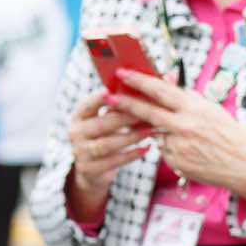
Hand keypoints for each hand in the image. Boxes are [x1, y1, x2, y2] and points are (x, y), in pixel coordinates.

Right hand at [65, 90, 151, 218]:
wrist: (93, 168)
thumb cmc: (109, 133)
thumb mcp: (112, 116)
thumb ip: (133, 98)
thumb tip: (170, 75)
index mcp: (80, 115)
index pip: (88, 105)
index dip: (99, 99)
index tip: (114, 92)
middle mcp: (76, 132)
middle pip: (101, 124)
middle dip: (125, 118)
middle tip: (147, 113)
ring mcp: (81, 152)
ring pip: (107, 144)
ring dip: (130, 137)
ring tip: (150, 130)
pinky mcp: (89, 169)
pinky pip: (113, 161)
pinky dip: (131, 155)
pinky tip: (146, 148)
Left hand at [106, 69, 245, 199]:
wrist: (244, 163)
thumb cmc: (227, 132)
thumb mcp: (209, 108)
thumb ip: (185, 96)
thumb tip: (165, 80)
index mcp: (192, 107)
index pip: (159, 90)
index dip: (138, 81)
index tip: (122, 74)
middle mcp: (183, 125)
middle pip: (146, 112)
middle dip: (124, 103)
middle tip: (108, 97)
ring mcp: (178, 146)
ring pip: (155, 134)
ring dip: (160, 132)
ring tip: (186, 136)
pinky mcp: (176, 162)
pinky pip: (164, 151)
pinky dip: (171, 148)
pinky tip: (190, 151)